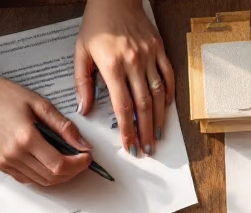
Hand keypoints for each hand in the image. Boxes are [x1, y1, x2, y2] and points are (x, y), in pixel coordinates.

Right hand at [0, 70, 92, 185]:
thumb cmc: (3, 94)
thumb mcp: (38, 103)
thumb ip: (63, 126)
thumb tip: (83, 143)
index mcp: (26, 138)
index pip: (60, 165)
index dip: (78, 164)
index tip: (87, 156)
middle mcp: (15, 155)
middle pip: (53, 177)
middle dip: (72, 171)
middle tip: (80, 159)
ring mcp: (6, 162)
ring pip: (42, 181)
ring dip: (59, 175)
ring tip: (67, 160)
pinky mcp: (1, 165)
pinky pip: (28, 179)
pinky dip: (43, 175)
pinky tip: (48, 162)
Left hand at [75, 0, 173, 156]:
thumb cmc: (96, 25)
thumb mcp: (81, 52)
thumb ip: (83, 82)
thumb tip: (84, 109)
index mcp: (112, 66)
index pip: (123, 107)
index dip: (127, 130)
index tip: (130, 146)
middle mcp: (134, 63)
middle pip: (143, 106)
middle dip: (146, 131)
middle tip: (147, 149)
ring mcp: (149, 56)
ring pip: (158, 95)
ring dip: (159, 119)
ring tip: (158, 136)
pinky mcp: (159, 50)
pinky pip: (169, 76)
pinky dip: (169, 94)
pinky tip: (166, 108)